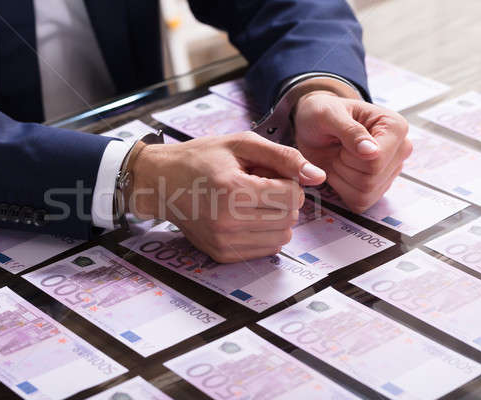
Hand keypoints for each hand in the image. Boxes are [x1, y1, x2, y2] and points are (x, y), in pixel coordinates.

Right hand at [127, 132, 325, 262]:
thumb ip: (284, 157)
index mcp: (233, 190)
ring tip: (252, 202)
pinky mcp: (222, 255)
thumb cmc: (201, 158)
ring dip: (277, 218)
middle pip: (290, 217)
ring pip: (282, 237)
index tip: (270, 173)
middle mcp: (228, 221)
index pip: (293, 195)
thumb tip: (319, 176)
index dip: (290, 181)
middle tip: (261, 186)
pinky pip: (266, 250)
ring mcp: (224, 242)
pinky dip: (265, 233)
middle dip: (285, 200)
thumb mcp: (242, 144)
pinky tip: (246, 217)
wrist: (161, 182)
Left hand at [293, 91, 411, 212]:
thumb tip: (372, 152)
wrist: (314, 126)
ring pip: (365, 193)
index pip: (377, 160)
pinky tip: (339, 172)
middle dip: (343, 166)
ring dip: (341, 178)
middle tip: (337, 149)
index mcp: (395, 127)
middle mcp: (400, 150)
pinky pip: (361, 203)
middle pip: (370, 179)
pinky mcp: (379, 188)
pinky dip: (342, 191)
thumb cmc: (322, 114)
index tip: (341, 141)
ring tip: (338, 158)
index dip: (350, 156)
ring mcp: (391, 171)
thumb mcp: (328, 115)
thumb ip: (350, 131)